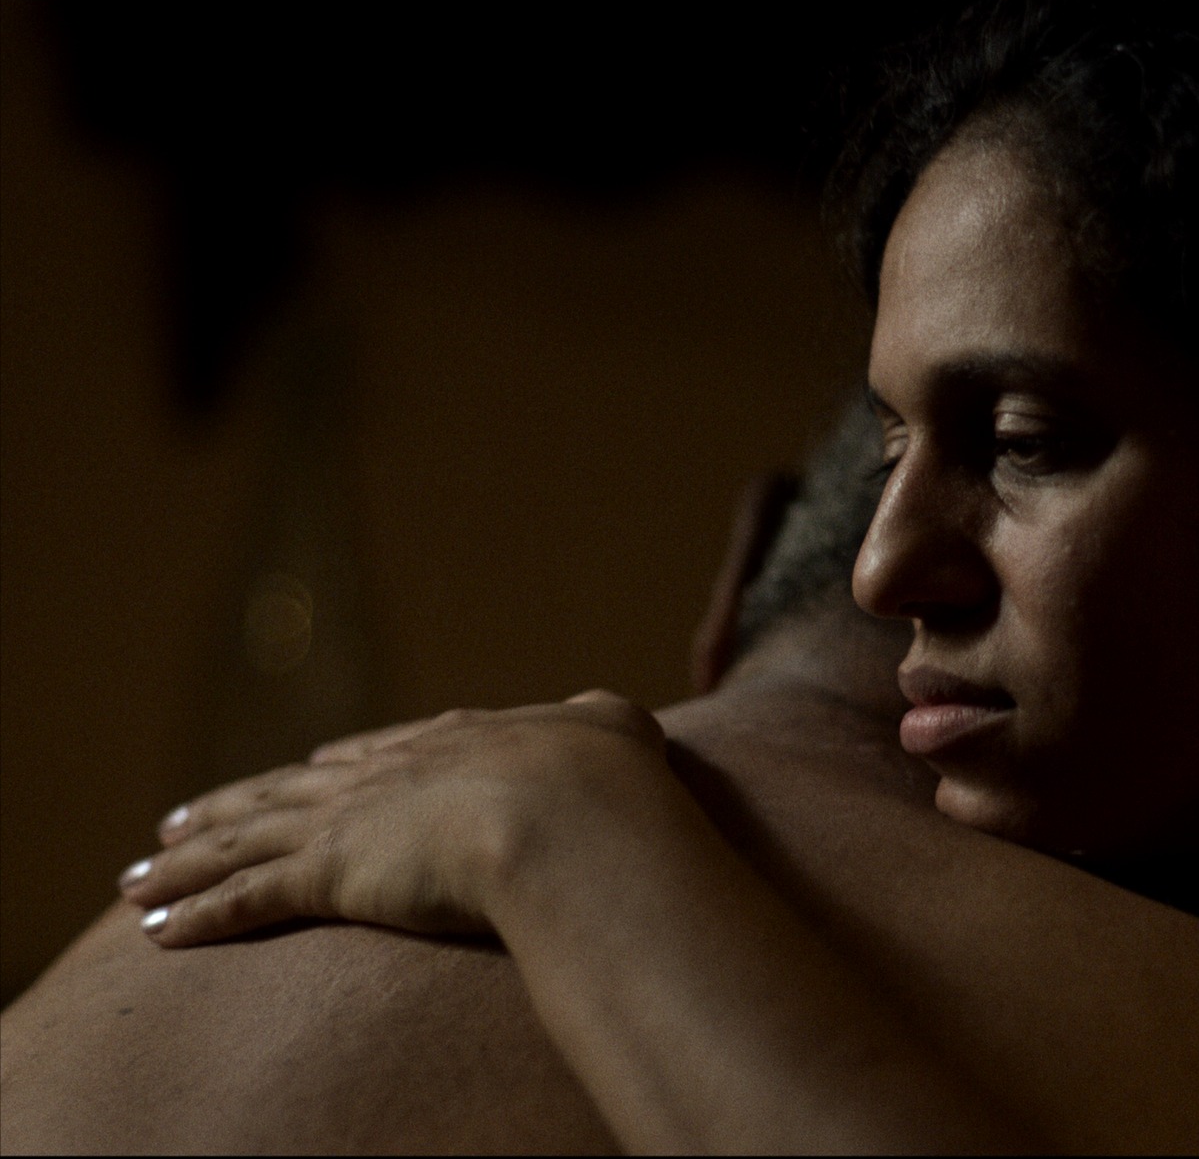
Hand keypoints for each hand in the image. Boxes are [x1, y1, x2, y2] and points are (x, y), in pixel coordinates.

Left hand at [119, 692, 666, 946]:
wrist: (569, 814)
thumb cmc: (603, 777)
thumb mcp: (612, 731)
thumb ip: (599, 721)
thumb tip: (605, 714)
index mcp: (454, 741)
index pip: (374, 754)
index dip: (333, 767)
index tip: (303, 772)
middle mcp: (390, 774)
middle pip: (288, 792)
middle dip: (232, 807)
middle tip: (181, 822)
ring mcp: (355, 820)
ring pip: (247, 840)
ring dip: (188, 860)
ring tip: (138, 877)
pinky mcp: (329, 874)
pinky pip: (246, 898)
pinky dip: (197, 913)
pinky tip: (158, 932)